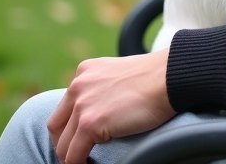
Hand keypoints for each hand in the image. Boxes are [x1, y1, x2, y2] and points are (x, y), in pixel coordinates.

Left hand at [47, 48, 175, 163]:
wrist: (170, 76)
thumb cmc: (156, 78)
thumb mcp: (120, 74)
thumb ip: (105, 88)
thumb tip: (106, 109)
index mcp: (85, 72)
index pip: (65, 107)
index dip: (70, 128)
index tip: (81, 139)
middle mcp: (78, 86)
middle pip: (56, 126)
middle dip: (65, 144)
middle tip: (80, 154)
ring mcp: (82, 105)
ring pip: (63, 145)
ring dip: (72, 157)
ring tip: (87, 162)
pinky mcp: (90, 123)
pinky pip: (74, 155)